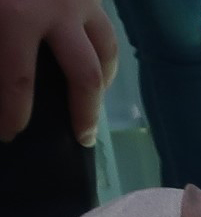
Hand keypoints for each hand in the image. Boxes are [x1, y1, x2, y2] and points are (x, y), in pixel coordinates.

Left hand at [0, 0, 117, 145]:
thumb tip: (3, 85)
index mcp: (18, 17)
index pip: (19, 80)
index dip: (14, 114)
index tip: (9, 135)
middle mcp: (59, 12)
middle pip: (85, 76)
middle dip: (85, 113)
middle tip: (82, 137)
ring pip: (107, 51)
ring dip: (104, 82)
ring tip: (93, 99)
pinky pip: (103, 27)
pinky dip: (100, 49)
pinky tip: (89, 56)